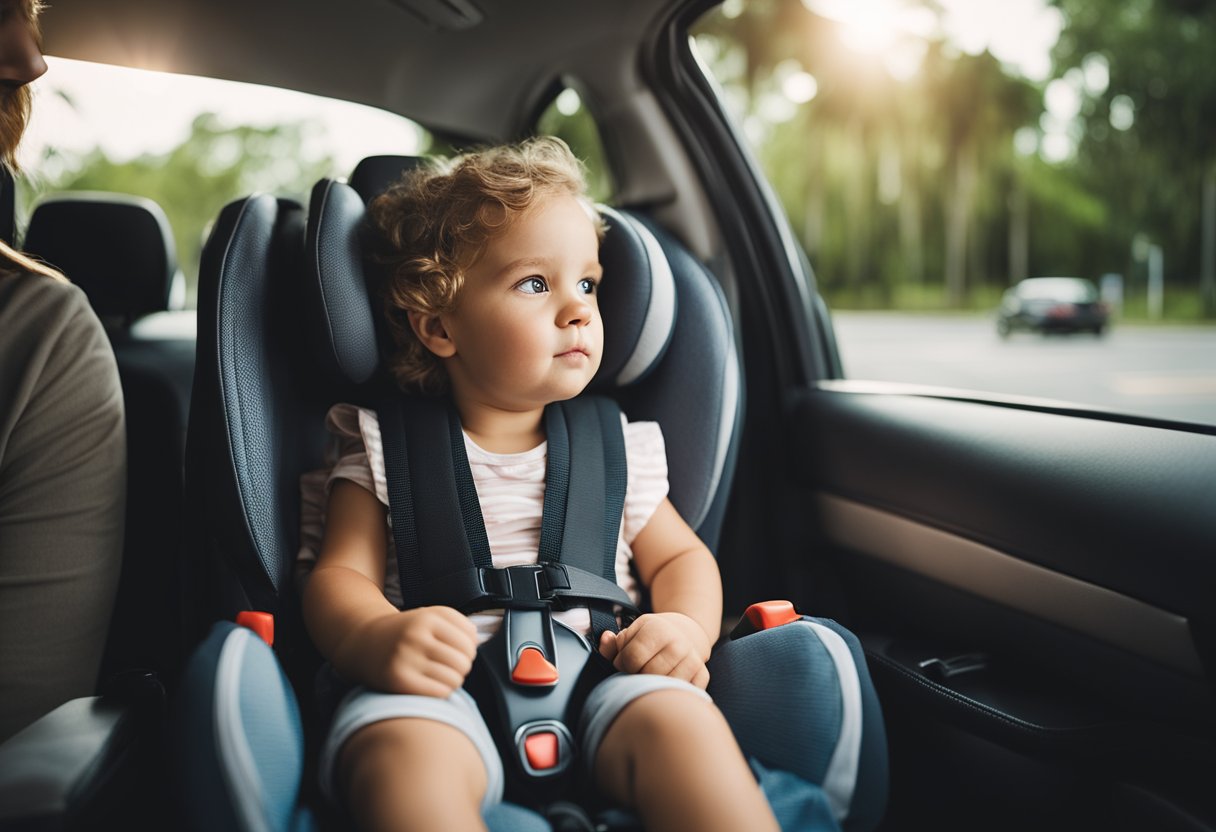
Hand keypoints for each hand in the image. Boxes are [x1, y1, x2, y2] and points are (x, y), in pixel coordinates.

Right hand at [346, 606, 477, 697]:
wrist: (363, 642)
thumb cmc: (404, 631)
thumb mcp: (429, 615)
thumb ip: (457, 624)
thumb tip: (478, 641)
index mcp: (427, 617)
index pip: (469, 639)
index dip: (470, 648)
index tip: (460, 651)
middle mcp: (416, 636)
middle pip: (464, 660)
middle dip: (463, 666)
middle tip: (451, 666)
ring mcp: (406, 658)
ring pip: (454, 677)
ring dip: (453, 680)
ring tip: (442, 675)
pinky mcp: (399, 680)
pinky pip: (440, 691)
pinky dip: (443, 691)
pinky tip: (433, 685)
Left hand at [598, 612, 710, 688]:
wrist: (685, 633)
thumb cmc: (651, 638)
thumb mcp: (631, 634)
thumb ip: (613, 644)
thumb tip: (606, 639)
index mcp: (657, 629)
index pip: (630, 660)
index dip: (621, 665)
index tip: (624, 664)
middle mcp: (678, 643)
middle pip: (646, 675)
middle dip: (637, 677)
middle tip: (638, 672)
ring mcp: (692, 660)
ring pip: (663, 687)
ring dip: (653, 687)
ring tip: (651, 677)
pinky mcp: (702, 675)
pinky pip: (680, 694)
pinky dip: (670, 693)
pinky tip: (666, 683)